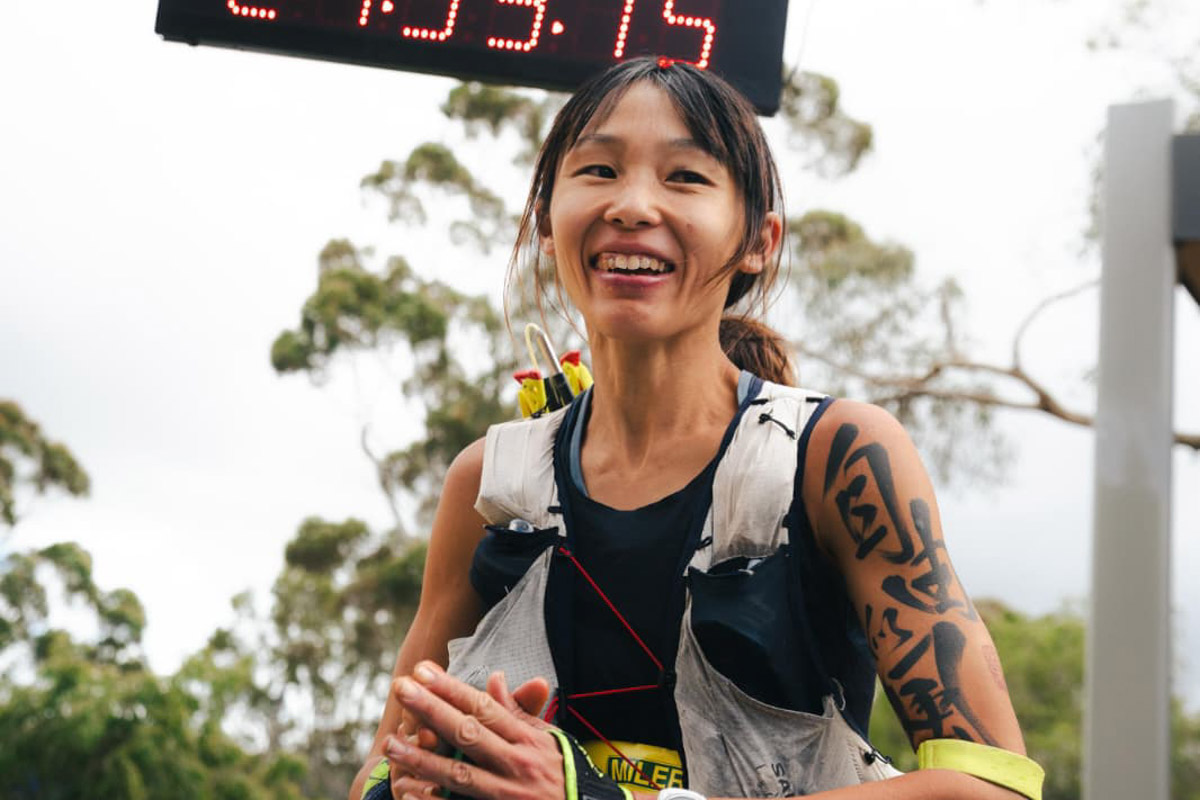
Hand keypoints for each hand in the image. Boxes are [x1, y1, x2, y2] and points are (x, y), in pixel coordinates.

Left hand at [384, 662, 562, 799]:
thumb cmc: (563, 774)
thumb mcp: (547, 739)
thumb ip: (517, 712)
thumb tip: (494, 678)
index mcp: (528, 740)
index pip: (485, 708)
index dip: (452, 688)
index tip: (423, 671)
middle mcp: (517, 764)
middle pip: (468, 733)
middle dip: (432, 709)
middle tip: (400, 688)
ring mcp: (508, 795)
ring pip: (459, 774)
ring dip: (422, 758)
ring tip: (391, 743)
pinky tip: (406, 789)